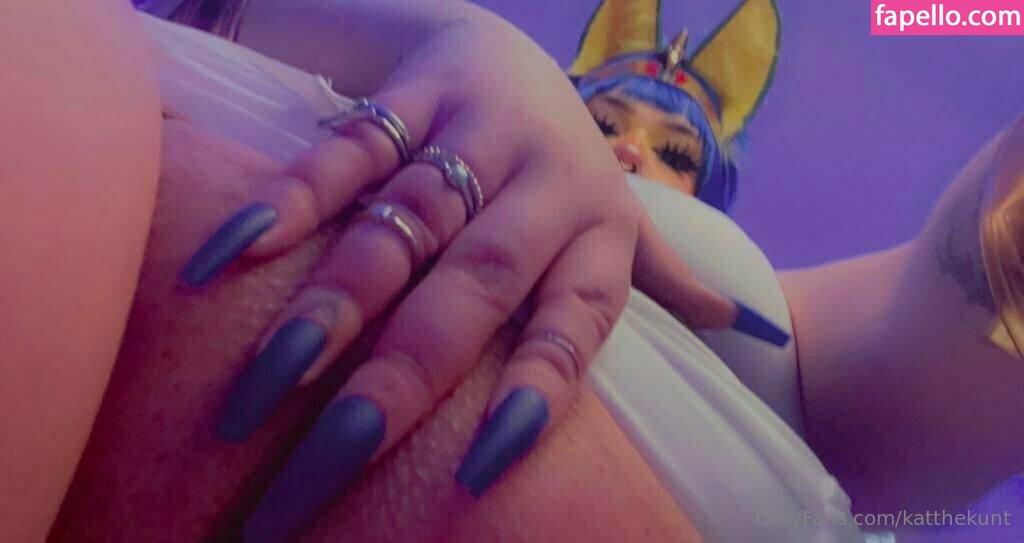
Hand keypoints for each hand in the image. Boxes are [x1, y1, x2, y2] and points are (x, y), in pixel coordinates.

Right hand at [177, 2, 781, 539]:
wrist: (494, 46)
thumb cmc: (552, 159)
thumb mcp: (614, 214)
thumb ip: (663, 269)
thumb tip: (751, 327)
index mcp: (597, 231)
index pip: (574, 326)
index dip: (535, 396)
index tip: (484, 471)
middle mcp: (544, 184)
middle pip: (472, 290)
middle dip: (399, 378)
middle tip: (332, 464)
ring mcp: (476, 132)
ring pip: (401, 226)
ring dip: (331, 304)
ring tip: (265, 387)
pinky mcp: (414, 91)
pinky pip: (348, 150)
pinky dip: (289, 202)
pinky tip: (229, 262)